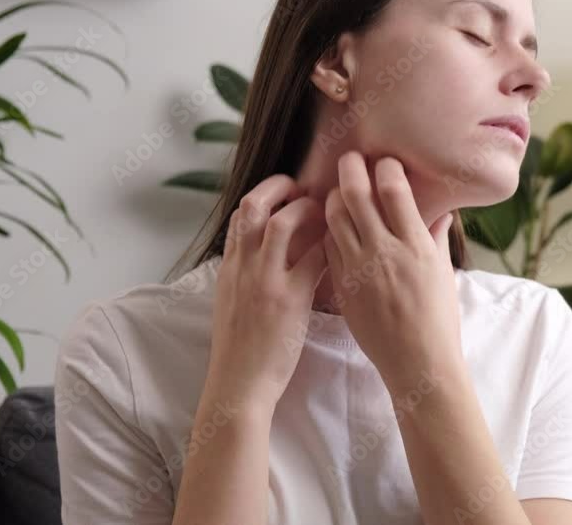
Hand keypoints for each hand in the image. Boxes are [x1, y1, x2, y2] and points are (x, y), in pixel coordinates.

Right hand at [208, 174, 328, 409]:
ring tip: (325, 210)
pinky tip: (341, 245)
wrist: (238, 384)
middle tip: (304, 187)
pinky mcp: (288, 299)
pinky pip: (312, 257)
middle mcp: (243, 266)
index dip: (264, 195)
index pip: (240, 214)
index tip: (285, 192)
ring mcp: (264, 280)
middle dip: (280, 187)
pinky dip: (328, 244)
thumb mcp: (232, 304)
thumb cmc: (240, 350)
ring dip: (307, 209)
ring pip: (281, 222)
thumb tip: (265, 258)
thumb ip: (245, 276)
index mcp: (229, 267)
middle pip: (253, 205)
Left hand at [322, 151, 460, 389]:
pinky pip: (327, 246)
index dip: (385, 167)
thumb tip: (440, 211)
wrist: (417, 362)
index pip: (394, 189)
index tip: (384, 161)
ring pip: (333, 217)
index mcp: (415, 245)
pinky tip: (332, 226)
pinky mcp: (341, 285)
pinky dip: (327, 229)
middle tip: (350, 159)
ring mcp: (358, 269)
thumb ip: (435, 238)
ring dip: (333, 196)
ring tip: (338, 191)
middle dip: (350, 168)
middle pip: (355, 194)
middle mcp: (384, 251)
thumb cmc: (438, 320)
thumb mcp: (443, 273)